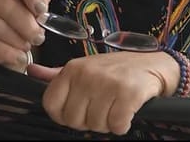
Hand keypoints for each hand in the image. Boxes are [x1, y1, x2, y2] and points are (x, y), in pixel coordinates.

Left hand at [27, 50, 179, 134]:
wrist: (157, 64)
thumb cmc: (119, 70)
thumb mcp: (87, 67)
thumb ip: (58, 74)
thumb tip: (32, 71)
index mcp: (73, 68)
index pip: (52, 105)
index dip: (66, 115)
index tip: (81, 110)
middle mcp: (88, 74)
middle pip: (74, 120)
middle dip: (90, 120)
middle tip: (104, 108)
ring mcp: (108, 83)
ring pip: (96, 125)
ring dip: (108, 123)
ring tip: (117, 108)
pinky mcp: (129, 93)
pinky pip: (117, 125)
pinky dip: (123, 125)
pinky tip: (128, 112)